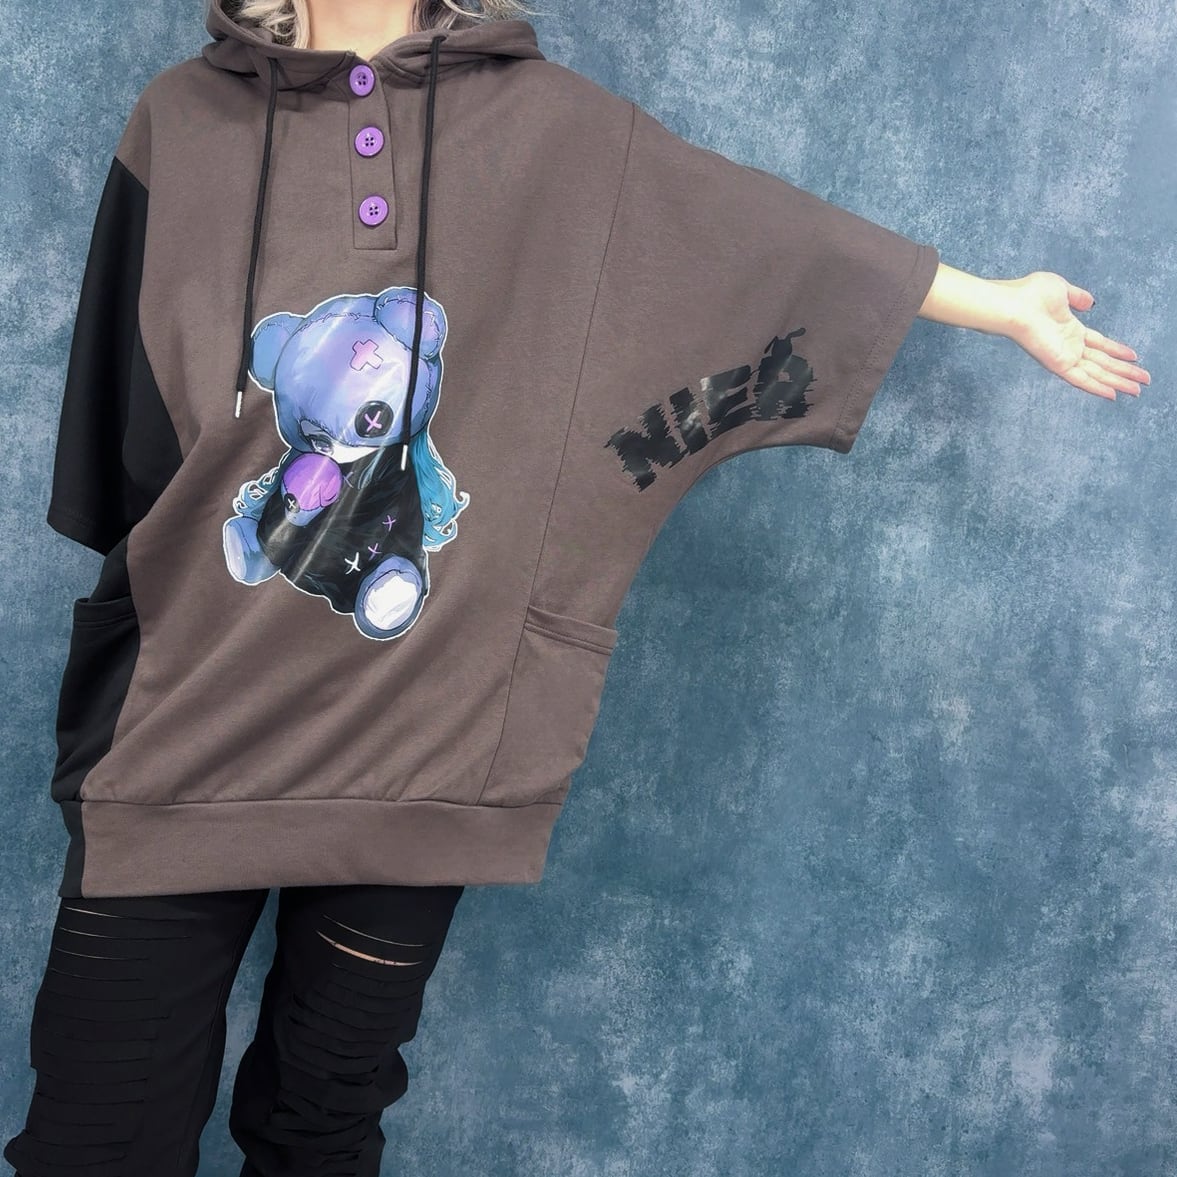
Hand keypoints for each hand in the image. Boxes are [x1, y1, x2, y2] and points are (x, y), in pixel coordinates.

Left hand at [998, 271, 1150, 399]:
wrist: (1013, 305)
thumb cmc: (1030, 295)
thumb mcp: (1062, 290)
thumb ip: (1077, 297)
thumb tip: (1090, 302)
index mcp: (1070, 330)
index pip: (1099, 344)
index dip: (1117, 351)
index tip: (1134, 357)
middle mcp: (1069, 346)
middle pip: (1103, 362)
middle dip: (1124, 371)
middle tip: (1143, 381)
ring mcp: (1064, 357)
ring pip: (1098, 373)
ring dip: (1118, 382)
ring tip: (1137, 390)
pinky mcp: (1058, 365)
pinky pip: (1081, 379)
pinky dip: (1097, 387)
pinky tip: (1113, 395)